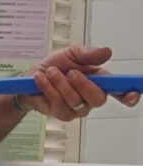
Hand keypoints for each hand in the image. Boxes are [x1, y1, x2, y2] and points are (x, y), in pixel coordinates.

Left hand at [20, 45, 140, 121]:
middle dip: (83, 84)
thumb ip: (90, 54)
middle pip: (98, 99)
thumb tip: (107, 52)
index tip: (133, 94)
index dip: (128, 95)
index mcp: (99, 82)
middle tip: (71, 72)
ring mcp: (76, 109)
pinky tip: (42, 79)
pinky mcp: (60, 114)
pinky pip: (57, 102)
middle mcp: (90, 98)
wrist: (33, 75)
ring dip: (59, 82)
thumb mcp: (73, 53)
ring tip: (51, 72)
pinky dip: (48, 87)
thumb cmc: (56, 65)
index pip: (119, 92)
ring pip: (74, 100)